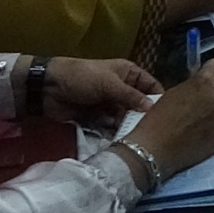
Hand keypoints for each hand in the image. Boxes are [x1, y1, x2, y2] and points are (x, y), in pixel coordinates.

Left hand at [42, 56, 160, 125]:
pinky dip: (113, 131)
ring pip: (124, 117)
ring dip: (126, 125)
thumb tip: (151, 109)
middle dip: (141, 116)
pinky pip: (109, 126)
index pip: (150, 86)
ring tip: (131, 136)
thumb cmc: (82, 78)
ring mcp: (108, 103)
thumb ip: (131, 97)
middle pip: (138, 104)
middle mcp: (121, 88)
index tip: (165, 115)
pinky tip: (117, 138)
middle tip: (148, 131)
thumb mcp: (110, 84)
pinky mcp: (96, 117)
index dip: (157, 98)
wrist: (48, 88)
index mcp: (128, 74)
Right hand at [122, 60, 213, 177]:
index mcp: (205, 82)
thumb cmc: (158, 120)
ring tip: (196, 126)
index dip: (212, 72)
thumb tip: (199, 89)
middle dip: (211, 98)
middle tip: (195, 110)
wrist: (155, 150)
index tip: (207, 80)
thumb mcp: (173, 94)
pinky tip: (199, 137)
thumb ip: (192, 87)